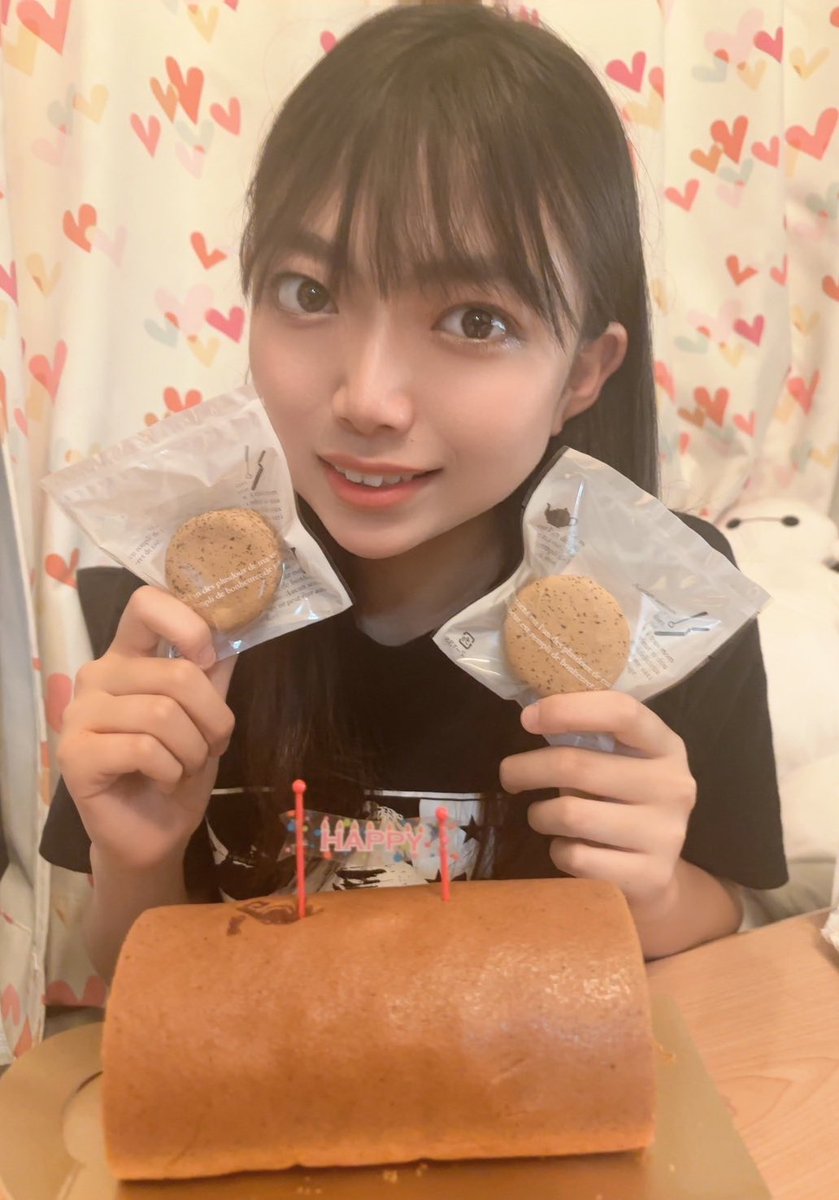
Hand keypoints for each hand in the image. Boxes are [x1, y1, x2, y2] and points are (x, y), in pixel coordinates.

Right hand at [57, 586, 236, 872]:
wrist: (155, 833)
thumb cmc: (179, 768)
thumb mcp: (207, 715)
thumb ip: (215, 671)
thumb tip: (237, 626)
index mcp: (129, 656)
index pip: (146, 603)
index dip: (188, 624)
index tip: (208, 660)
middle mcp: (98, 675)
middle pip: (175, 674)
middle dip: (212, 719)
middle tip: (208, 746)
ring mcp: (80, 713)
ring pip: (163, 714)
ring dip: (192, 751)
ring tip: (184, 767)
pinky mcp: (75, 753)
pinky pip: (144, 748)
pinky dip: (170, 771)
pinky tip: (163, 782)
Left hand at [499, 691, 696, 909]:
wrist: (656, 874)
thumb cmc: (622, 803)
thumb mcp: (619, 763)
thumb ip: (587, 738)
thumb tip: (531, 715)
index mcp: (665, 746)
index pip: (621, 712)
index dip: (567, 710)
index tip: (528, 719)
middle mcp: (673, 785)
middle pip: (577, 765)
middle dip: (527, 768)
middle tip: (509, 775)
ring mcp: (665, 833)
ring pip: (570, 814)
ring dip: (540, 815)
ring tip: (543, 816)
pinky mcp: (649, 875)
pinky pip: (576, 857)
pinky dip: (558, 851)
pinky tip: (568, 847)